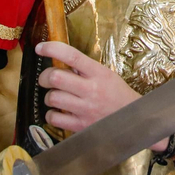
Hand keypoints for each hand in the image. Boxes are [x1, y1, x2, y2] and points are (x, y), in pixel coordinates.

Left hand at [35, 41, 172, 152]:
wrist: (134, 120)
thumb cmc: (118, 95)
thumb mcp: (106, 75)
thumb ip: (85, 69)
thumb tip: (59, 59)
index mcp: (98, 73)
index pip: (72, 56)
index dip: (52, 49)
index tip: (40, 47)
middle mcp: (91, 90)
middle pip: (55, 77)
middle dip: (45, 76)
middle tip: (48, 78)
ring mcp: (85, 109)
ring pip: (52, 98)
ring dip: (49, 96)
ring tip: (56, 96)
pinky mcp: (80, 126)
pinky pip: (54, 119)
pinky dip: (51, 115)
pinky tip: (59, 112)